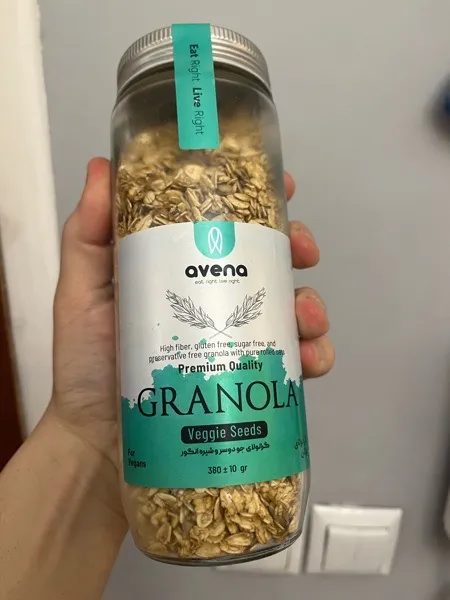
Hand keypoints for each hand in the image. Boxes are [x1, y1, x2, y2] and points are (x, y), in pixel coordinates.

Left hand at [50, 159, 333, 471]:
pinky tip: (306, 362)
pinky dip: (313, 357)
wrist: (100, 441)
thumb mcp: (82, 291)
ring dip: (312, 305)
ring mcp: (238, 340)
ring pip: (294, 309)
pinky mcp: (252, 380)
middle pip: (272, 260)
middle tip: (302, 251)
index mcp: (185, 268)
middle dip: (298, 248)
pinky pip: (295, 364)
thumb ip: (88, 235)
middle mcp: (218, 298)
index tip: (283, 187)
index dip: (261, 200)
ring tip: (304, 318)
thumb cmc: (89, 362)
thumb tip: (101, 167)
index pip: (228, 224)